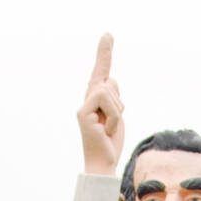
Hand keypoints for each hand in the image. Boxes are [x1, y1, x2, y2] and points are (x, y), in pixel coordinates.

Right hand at [77, 33, 124, 175]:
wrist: (103, 165)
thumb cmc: (111, 145)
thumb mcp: (117, 117)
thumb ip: (114, 99)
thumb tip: (110, 81)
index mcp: (96, 102)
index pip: (101, 74)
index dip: (104, 55)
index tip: (108, 35)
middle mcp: (87, 102)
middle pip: (107, 79)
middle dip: (109, 72)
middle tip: (109, 107)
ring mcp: (83, 107)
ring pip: (109, 90)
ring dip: (117, 112)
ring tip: (110, 130)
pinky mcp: (83, 113)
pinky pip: (107, 101)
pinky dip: (114, 117)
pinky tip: (107, 131)